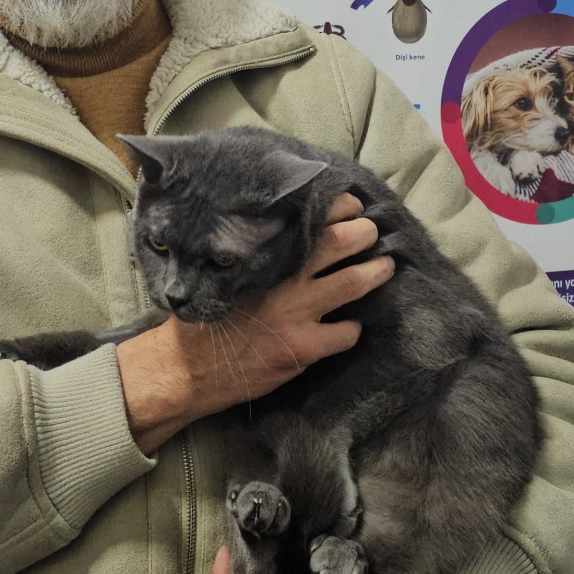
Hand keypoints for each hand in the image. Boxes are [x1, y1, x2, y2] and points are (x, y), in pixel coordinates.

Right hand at [117, 193, 389, 453]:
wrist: (186, 370)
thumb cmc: (202, 319)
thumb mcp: (223, 275)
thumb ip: (256, 257)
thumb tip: (287, 234)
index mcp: (259, 257)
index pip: (305, 219)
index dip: (336, 208)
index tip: (350, 203)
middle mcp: (281, 280)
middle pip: (338, 243)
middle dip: (363, 232)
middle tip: (372, 229)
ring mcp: (295, 314)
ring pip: (351, 284)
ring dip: (375, 272)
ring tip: (386, 265)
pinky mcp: (303, 348)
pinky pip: (345, 332)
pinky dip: (353, 327)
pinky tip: (350, 326)